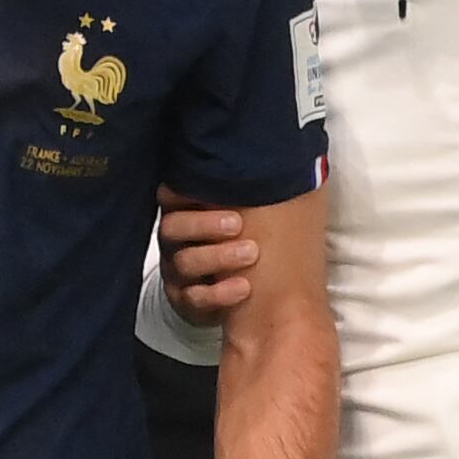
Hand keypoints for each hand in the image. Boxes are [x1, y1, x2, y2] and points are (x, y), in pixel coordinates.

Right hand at [155, 187, 257, 324]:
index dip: (187, 190)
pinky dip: (219, 294)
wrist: (266, 295)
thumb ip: (260, 184)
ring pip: (184, 262)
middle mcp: (178, 241)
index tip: (216, 188)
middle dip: (204, 224)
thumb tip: (287, 156)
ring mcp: (180, 273)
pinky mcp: (187, 303)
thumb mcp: (262, 208)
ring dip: (218, 257)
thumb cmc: (261, 240)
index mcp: (190, 211)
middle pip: (172, 227)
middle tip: (238, 224)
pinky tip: (244, 287)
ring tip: (252, 253)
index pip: (172, 194)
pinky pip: (193, 299)